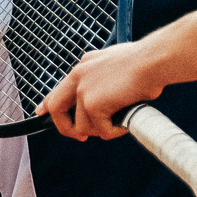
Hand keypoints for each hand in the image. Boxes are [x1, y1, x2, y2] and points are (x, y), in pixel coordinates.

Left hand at [40, 42, 162, 140]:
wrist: (154, 60)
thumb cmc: (147, 62)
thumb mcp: (117, 65)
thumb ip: (105, 79)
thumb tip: (107, 99)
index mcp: (85, 64)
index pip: (59, 87)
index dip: (49, 103)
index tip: (42, 112)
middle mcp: (79, 75)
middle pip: (56, 108)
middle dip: (65, 127)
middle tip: (80, 136)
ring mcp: (84, 90)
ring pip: (83, 126)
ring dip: (102, 130)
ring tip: (120, 123)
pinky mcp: (93, 104)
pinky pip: (102, 130)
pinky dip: (116, 131)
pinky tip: (126, 123)